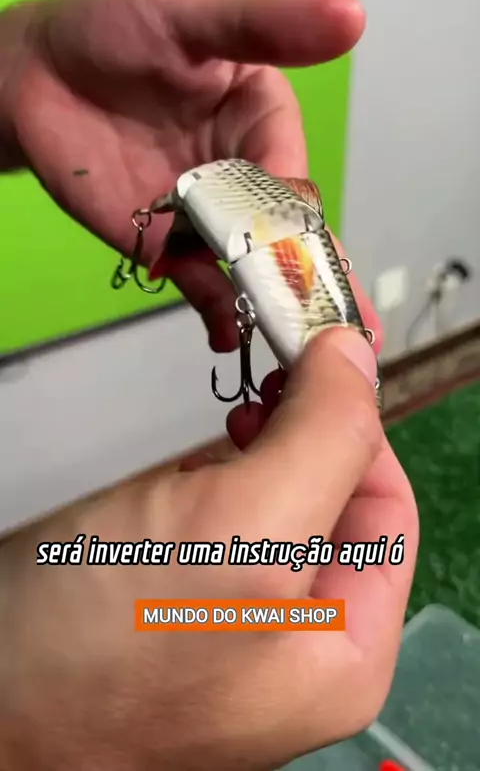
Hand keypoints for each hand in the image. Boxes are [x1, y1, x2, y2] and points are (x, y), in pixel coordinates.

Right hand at [0, 330, 417, 770]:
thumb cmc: (102, 646)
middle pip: (335, 501)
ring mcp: (239, 616)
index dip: (358, 425)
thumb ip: (322, 442)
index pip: (388, 507)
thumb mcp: (243, 534)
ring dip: (263, 449)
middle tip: (265, 382)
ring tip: (230, 427)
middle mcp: (302, 639)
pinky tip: (196, 468)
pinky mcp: (185, 594)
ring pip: (280, 501)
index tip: (314, 361)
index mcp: (345, 646)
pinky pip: (229, 518)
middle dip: (304, 434)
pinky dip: (222, 475)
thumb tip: (355, 357)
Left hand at [2, 0, 375, 350]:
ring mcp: (207, 215)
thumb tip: (358, 16)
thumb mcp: (194, 12)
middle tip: (337, 320)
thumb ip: (266, 25)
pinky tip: (228, 336)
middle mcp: (245, 173)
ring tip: (295, 342)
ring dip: (273, 303)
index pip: (290, 169)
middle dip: (310, 273)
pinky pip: (200, 282)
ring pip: (250, 264)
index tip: (287, 230)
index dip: (291, 203)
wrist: (35, 72)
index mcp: (264, 117)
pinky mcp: (167, 245)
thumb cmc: (116, 25)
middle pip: (283, 230)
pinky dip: (217, 311)